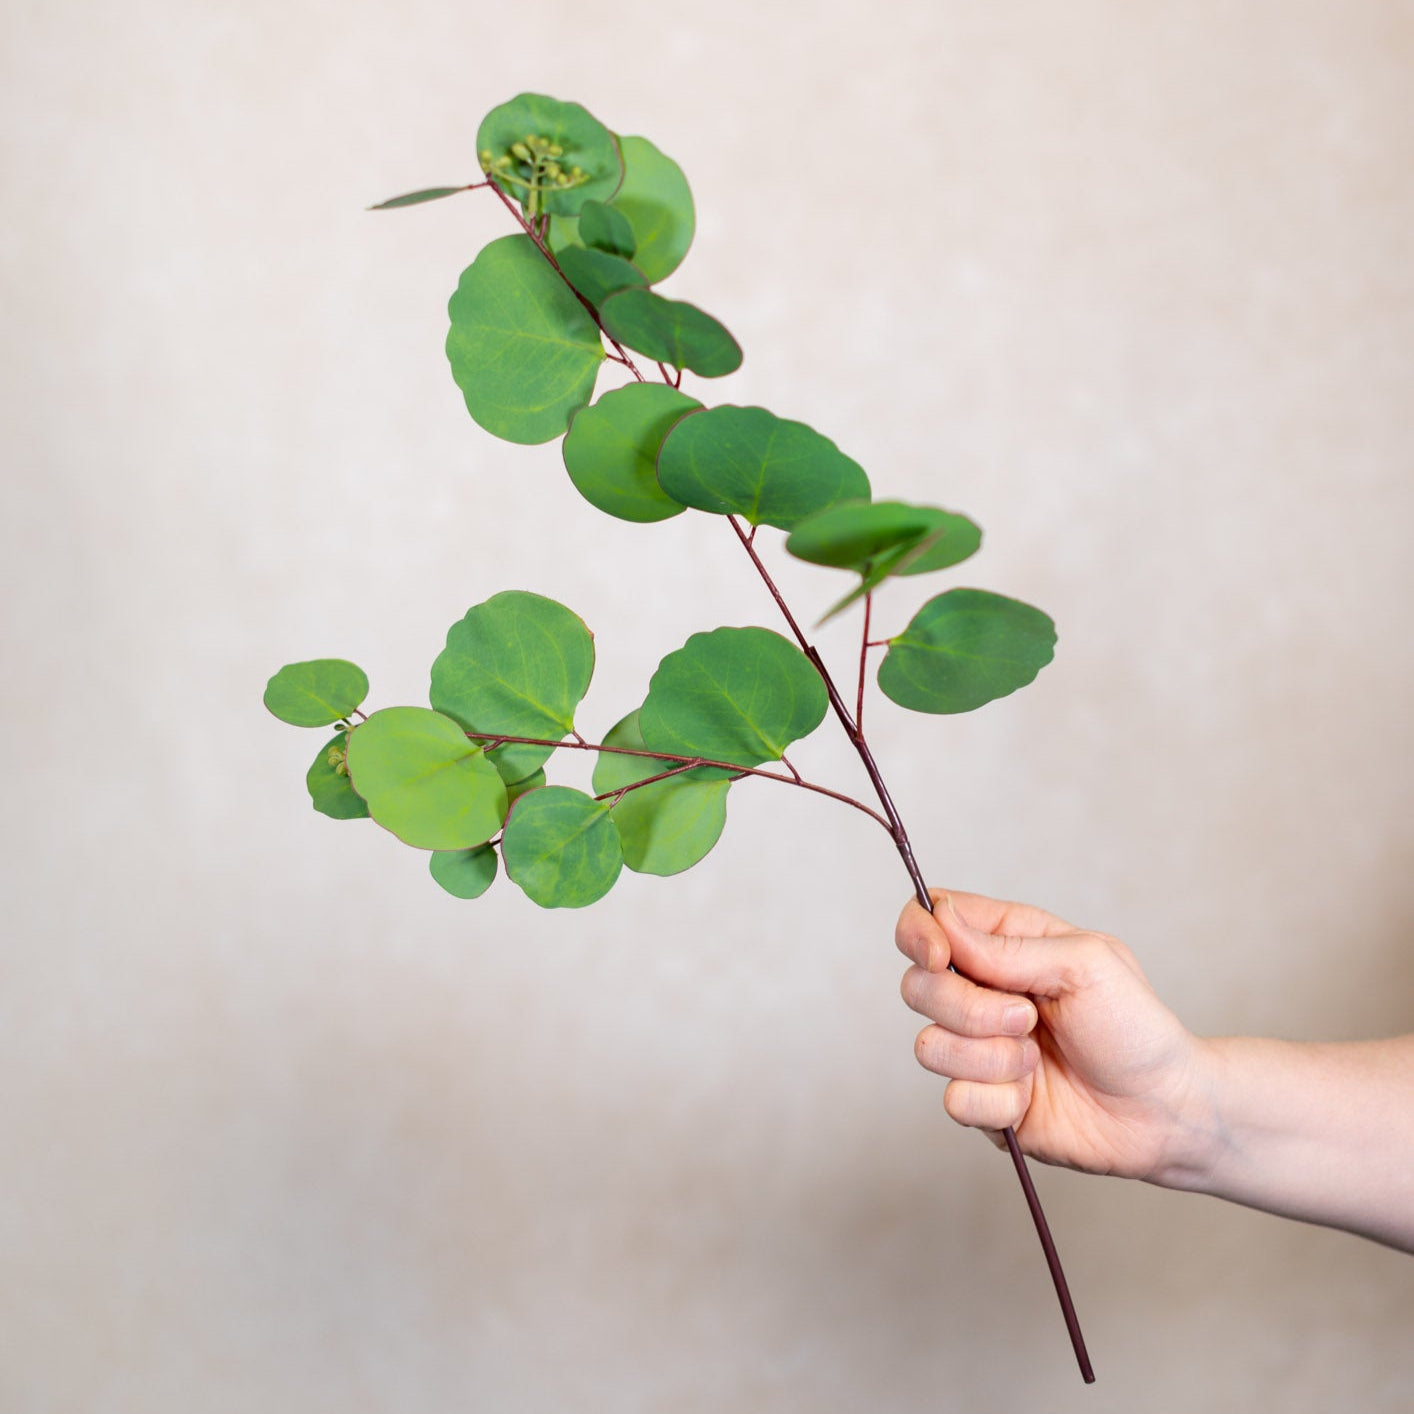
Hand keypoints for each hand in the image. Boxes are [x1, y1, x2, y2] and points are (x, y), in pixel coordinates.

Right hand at [897, 889, 1213, 1183]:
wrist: (1164, 1109)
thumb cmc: (1135, 1026)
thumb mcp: (1084, 963)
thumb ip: (1007, 947)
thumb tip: (943, 918)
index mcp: (1004, 944)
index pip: (926, 920)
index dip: (918, 934)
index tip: (940, 956)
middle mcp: (981, 992)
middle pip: (917, 986)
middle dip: (968, 1008)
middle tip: (1026, 1017)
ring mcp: (977, 1049)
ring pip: (929, 1046)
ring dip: (990, 1058)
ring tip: (1037, 1060)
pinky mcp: (983, 1101)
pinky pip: (954, 1100)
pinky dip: (997, 1101)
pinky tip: (1031, 1097)